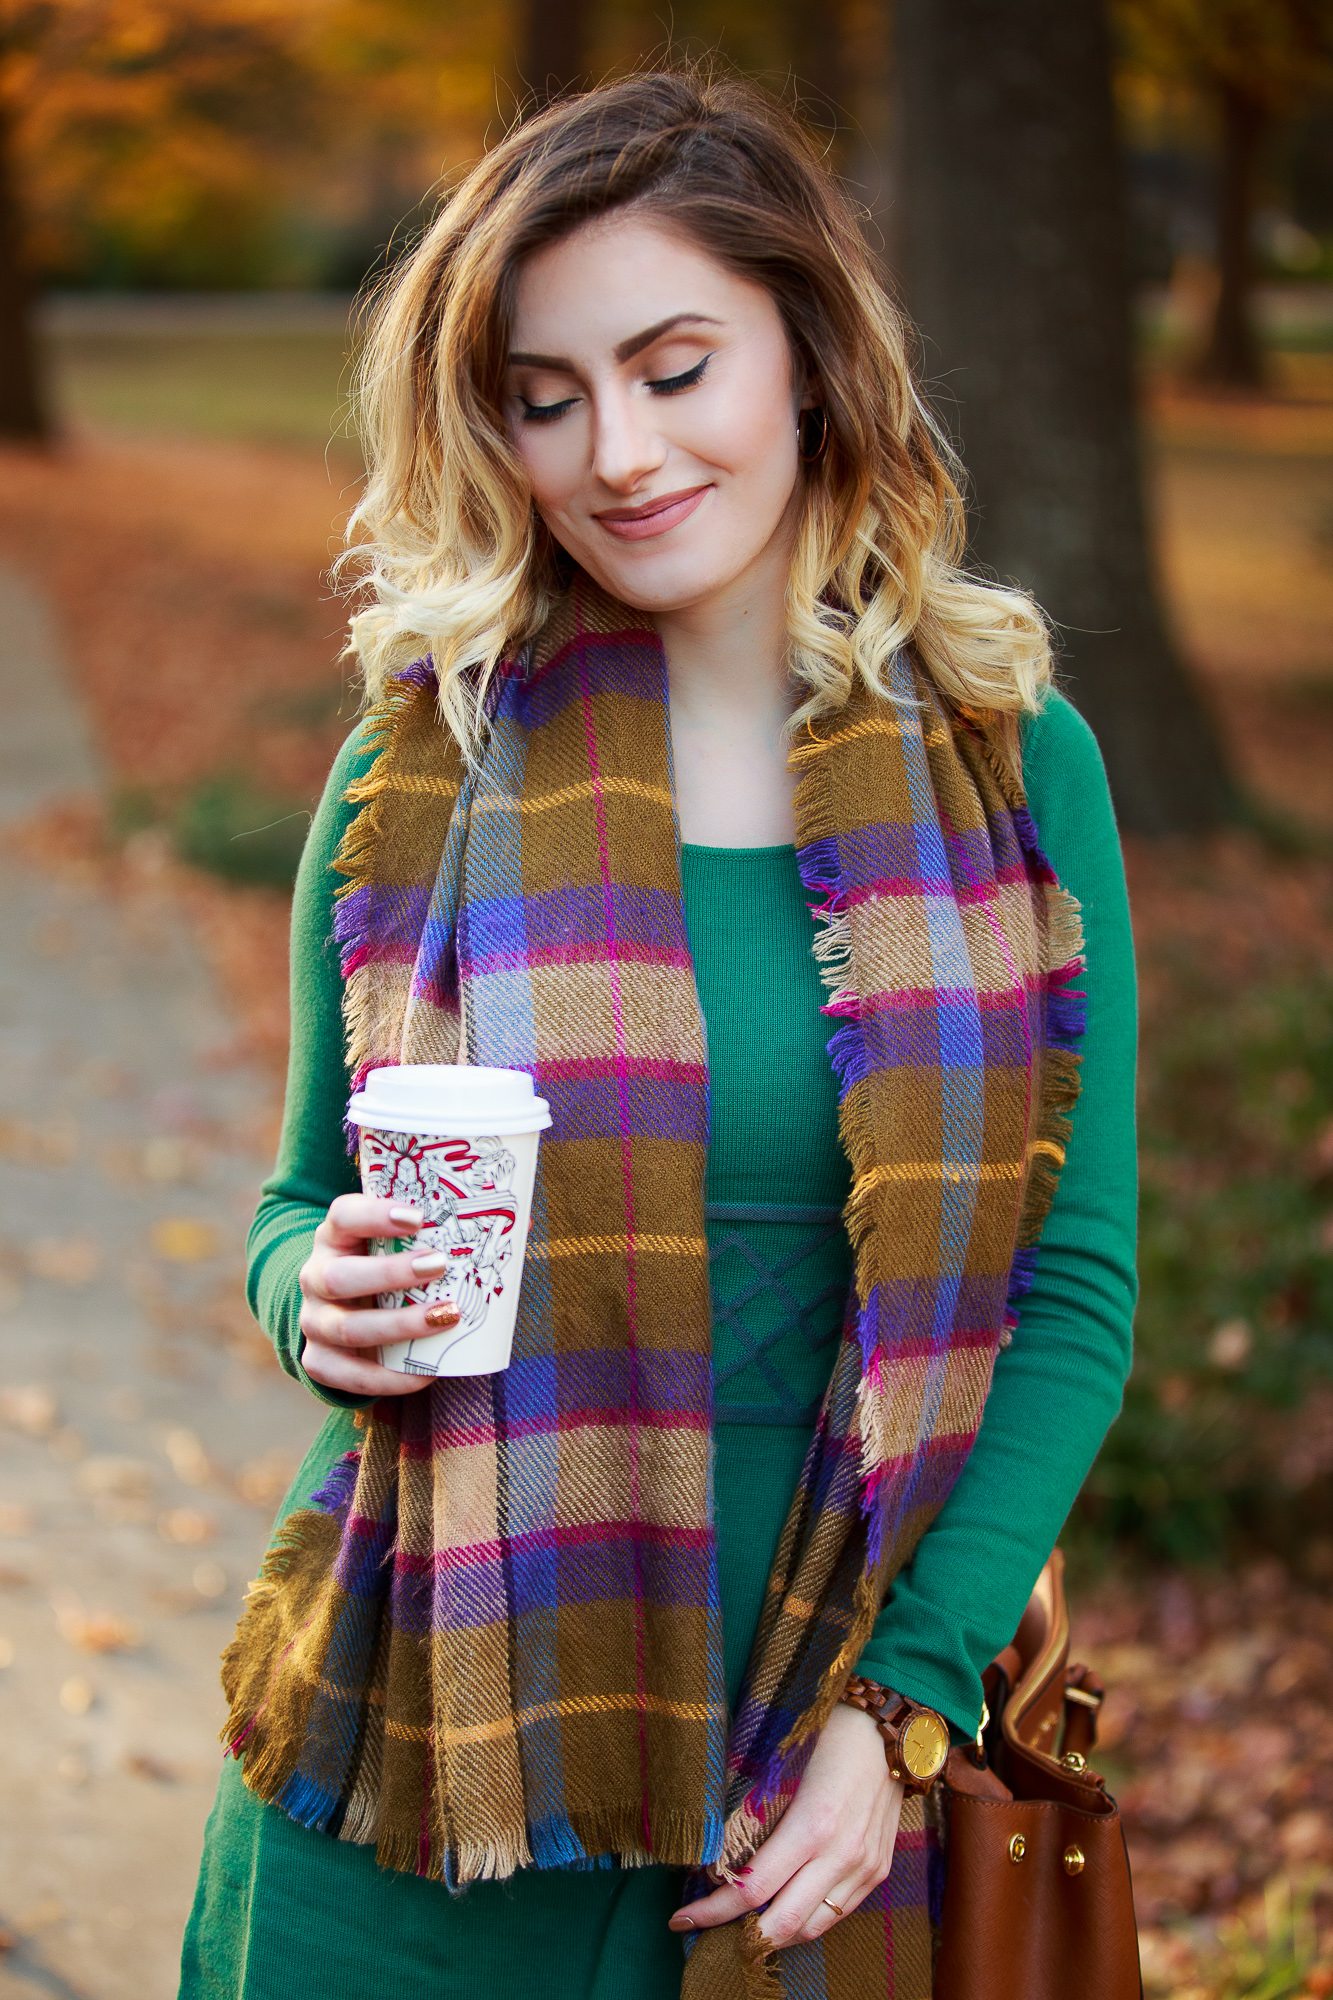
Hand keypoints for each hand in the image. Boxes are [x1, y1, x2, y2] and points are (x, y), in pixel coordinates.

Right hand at [298, 1193, 459, 1396]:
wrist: (341, 1311)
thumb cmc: (382, 1268)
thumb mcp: (393, 1245)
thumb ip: (436, 1232)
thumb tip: (516, 1225)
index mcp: (334, 1238)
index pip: (343, 1216)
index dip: (375, 1214)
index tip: (418, 1216)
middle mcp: (316, 1277)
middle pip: (339, 1277)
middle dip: (390, 1274)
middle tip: (439, 1265)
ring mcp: (315, 1321)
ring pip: (348, 1328)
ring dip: (400, 1325)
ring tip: (447, 1316)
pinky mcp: (319, 1361)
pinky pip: (350, 1375)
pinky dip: (391, 1377)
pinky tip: (428, 1372)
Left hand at [668, 1703, 902, 1947]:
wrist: (888, 1727)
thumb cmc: (828, 1732)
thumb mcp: (783, 1764)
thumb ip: (753, 1809)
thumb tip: (713, 1848)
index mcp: (812, 1825)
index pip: (753, 1890)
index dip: (713, 1911)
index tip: (682, 1917)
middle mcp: (841, 1854)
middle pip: (783, 1924)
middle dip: (741, 1938)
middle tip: (707, 1932)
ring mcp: (864, 1867)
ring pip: (813, 1928)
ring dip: (775, 1935)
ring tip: (743, 1925)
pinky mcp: (878, 1869)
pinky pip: (838, 1912)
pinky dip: (807, 1919)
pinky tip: (783, 1908)